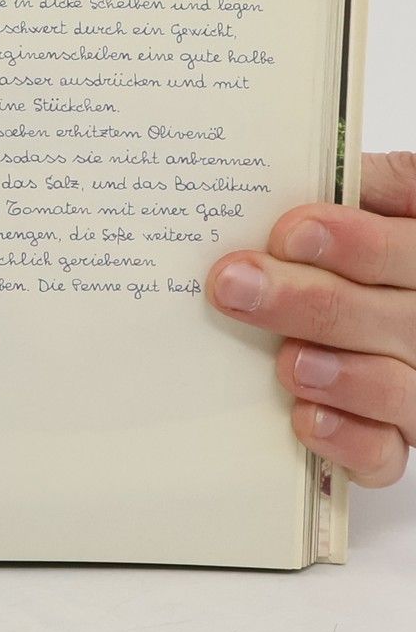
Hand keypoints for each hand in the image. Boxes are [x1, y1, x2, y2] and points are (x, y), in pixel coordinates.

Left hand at [206, 151, 415, 487]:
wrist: (363, 297)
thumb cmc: (363, 252)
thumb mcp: (378, 207)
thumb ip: (366, 189)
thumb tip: (299, 177)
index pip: (411, 248)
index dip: (358, 242)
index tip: (289, 232)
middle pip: (399, 318)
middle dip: (312, 301)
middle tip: (234, 285)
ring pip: (400, 388)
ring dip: (339, 374)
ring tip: (284, 360)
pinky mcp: (396, 435)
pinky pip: (385, 454)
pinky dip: (348, 440)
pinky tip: (305, 419)